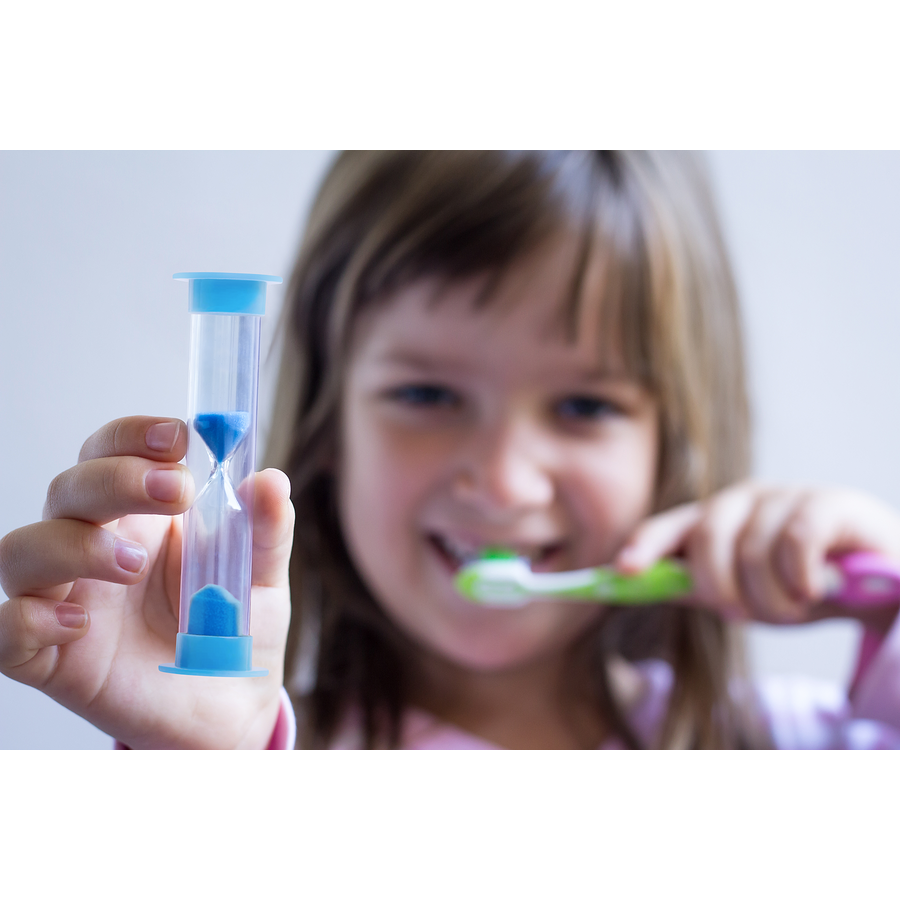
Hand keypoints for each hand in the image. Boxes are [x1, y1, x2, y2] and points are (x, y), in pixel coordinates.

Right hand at [0, 416, 293, 748]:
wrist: (232, 705)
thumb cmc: (234, 629)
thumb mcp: (262, 577)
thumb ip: (265, 530)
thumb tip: (271, 481)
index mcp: (143, 516)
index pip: (113, 453)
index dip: (133, 436)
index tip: (178, 437)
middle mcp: (95, 548)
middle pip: (69, 488)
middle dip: (116, 479)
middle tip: (176, 492)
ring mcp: (69, 599)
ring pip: (23, 550)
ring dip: (74, 545)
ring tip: (133, 565)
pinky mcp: (54, 658)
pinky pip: (7, 631)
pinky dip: (28, 619)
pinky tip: (79, 622)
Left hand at [616, 482, 899, 629]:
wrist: (878, 584)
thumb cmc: (802, 586)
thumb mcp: (746, 593)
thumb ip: (700, 587)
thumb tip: (645, 586)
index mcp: (716, 519)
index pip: (670, 527)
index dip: (645, 545)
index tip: (625, 571)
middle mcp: (744, 499)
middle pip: (707, 539)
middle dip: (722, 588)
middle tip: (742, 614)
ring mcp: (786, 496)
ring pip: (752, 550)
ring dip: (771, 597)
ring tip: (794, 607)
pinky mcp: (830, 502)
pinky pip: (796, 540)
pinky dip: (800, 576)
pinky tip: (813, 589)